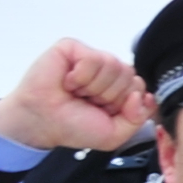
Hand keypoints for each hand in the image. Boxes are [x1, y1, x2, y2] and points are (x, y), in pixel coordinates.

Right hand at [0, 39, 155, 152]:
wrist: (41, 122)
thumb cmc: (73, 126)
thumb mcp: (115, 134)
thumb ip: (138, 118)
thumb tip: (142, 96)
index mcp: (118, 87)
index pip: (139, 87)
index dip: (122, 104)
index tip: (101, 111)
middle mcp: (107, 70)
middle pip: (130, 76)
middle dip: (109, 97)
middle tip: (86, 101)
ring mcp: (90, 58)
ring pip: (114, 66)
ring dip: (94, 88)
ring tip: (76, 92)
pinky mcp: (72, 48)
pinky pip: (93, 59)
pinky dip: (81, 77)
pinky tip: (68, 82)